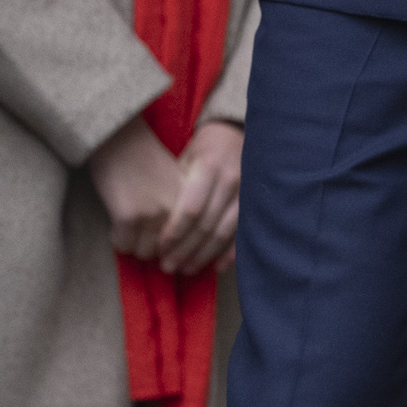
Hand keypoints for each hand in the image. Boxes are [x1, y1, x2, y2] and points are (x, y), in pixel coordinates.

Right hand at [87, 113, 187, 261]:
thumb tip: (177, 244)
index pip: (191, 241)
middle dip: (152, 248)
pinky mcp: (129, 217)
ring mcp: (154, 214)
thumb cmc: (143, 157)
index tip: (168, 258)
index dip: (178, 252)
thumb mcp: (174, 181)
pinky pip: (123, 246)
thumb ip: (179, 207)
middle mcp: (177, 209)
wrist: (119, 137)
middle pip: (167, 252)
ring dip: (134, 245)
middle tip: (139, 236)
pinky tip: (115, 226)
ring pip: (144, 252)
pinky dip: (117, 240)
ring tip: (126, 229)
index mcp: (191, 200)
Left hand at [156, 120, 243, 275]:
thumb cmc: (201, 151)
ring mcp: (246, 194)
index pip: (191, 209)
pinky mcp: (253, 204)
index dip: (175, 232)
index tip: (160, 248)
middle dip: (185, 250)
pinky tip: (215, 268)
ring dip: (203, 256)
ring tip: (185, 270)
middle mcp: (230, 181)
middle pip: (206, 225)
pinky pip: (241, 234)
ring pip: (223, 233)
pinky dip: (230, 254)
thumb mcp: (184, 160)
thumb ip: (174, 188)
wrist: (235, 136)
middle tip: (168, 266)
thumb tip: (152, 224)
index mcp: (208, 168)